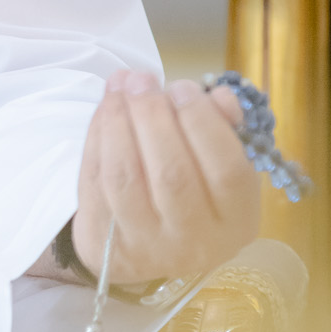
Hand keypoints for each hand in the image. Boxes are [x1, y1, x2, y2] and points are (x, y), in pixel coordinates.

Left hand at [71, 71, 261, 287]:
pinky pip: (95, 180)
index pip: (227, 170)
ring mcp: (145, 243)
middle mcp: (194, 239)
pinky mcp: (103, 238)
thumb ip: (226, 129)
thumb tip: (218, 95)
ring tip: (121, 84)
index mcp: (235, 220)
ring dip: (118, 121)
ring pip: (125, 177)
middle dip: (152, 115)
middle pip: (171, 173)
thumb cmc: (194, 197)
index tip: (182, 86)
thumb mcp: (222, 169)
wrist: (147, 252)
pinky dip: (97, 137)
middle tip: (143, 79)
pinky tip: (105, 108)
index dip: (203, 122)